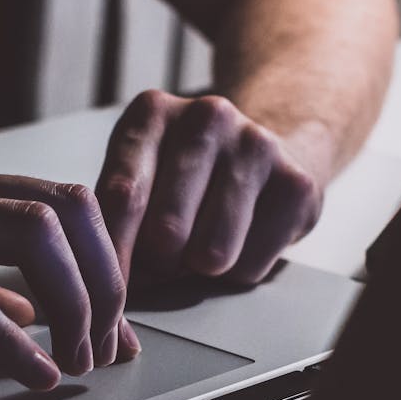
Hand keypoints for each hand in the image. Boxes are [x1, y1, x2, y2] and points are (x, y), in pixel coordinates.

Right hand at [0, 146, 136, 389]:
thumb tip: (33, 311)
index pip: (63, 204)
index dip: (106, 266)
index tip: (117, 326)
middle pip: (67, 208)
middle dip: (105, 282)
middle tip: (106, 347)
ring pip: (31, 235)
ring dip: (72, 303)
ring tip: (75, 360)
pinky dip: (9, 339)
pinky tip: (30, 373)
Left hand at [95, 90, 324, 286]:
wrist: (266, 153)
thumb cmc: (184, 177)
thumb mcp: (139, 175)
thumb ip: (114, 218)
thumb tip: (103, 278)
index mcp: (152, 112)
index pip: (122, 196)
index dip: (112, 254)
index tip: (107, 287)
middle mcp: (206, 117)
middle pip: (166, 233)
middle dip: (159, 265)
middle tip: (164, 258)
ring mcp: (256, 146)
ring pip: (211, 255)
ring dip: (199, 270)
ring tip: (199, 248)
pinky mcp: (296, 184)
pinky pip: (250, 266)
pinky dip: (238, 272)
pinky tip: (240, 241)